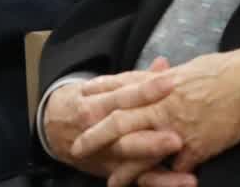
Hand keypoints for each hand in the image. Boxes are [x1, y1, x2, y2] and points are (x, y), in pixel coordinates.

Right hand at [43, 60, 181, 180]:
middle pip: (124, 134)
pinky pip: (136, 179)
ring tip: (183, 167)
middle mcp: (97, 130)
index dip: (146, 90)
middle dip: (149, 139)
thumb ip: (135, 79)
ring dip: (156, 164)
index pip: (123, 96)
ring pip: (129, 160)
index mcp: (96, 104)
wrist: (55, 128)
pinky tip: (181, 182)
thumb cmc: (87, 103)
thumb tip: (163, 64)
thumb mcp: (103, 88)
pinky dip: (159, 182)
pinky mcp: (113, 171)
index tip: (170, 83)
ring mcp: (105, 153)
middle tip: (177, 139)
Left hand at [72, 46, 239, 183]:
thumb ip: (163, 79)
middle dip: (96, 137)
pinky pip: (175, 168)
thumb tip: (151, 77)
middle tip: (78, 147)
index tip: (80, 104)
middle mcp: (162, 106)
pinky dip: (164, 180)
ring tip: (111, 184)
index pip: (120, 92)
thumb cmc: (221, 71)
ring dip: (125, 170)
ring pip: (141, 153)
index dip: (98, 98)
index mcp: (159, 85)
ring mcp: (177, 129)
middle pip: (120, 122)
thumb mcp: (186, 69)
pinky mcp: (196, 148)